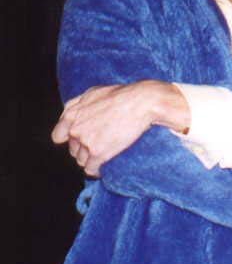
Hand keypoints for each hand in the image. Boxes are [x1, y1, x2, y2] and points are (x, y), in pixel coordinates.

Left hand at [51, 81, 189, 176]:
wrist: (141, 102)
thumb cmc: (122, 95)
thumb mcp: (93, 93)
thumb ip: (77, 104)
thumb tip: (71, 114)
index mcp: (71, 114)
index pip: (58, 136)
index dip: (69, 139)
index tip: (79, 141)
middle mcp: (75, 129)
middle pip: (73, 149)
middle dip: (83, 150)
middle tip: (98, 147)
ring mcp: (86, 142)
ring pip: (81, 160)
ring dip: (90, 161)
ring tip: (102, 158)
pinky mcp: (98, 153)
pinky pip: (91, 169)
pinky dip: (96, 171)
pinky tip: (102, 169)